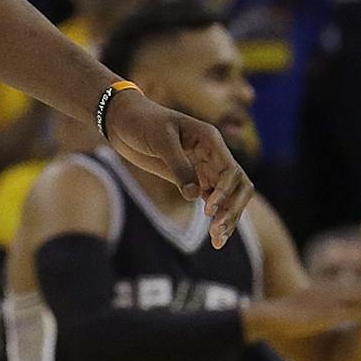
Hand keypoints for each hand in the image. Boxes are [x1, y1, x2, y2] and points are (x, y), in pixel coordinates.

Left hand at [101, 91, 253, 246]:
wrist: (121, 119)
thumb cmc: (141, 121)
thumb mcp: (160, 141)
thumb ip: (179, 166)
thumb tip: (195, 196)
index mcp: (209, 140)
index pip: (231, 171)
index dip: (225, 192)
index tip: (208, 208)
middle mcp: (212, 154)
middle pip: (238, 186)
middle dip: (232, 209)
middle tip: (216, 229)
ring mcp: (203, 167)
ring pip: (228, 196)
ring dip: (228, 217)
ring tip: (217, 240)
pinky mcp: (192, 177)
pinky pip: (212, 199)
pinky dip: (216, 216)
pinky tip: (214, 236)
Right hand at [243, 283, 360, 346]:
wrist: (265, 316)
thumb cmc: (278, 315)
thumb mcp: (298, 308)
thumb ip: (310, 306)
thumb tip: (313, 311)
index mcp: (322, 292)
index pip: (351, 289)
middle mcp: (328, 294)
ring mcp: (328, 303)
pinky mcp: (327, 315)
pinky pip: (355, 313)